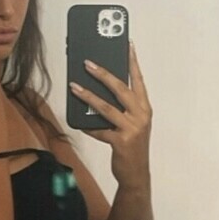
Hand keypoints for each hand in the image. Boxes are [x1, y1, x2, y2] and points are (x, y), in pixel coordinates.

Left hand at [71, 43, 151, 186]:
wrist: (136, 174)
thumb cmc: (132, 146)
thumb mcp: (132, 124)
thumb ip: (122, 109)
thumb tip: (99, 91)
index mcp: (144, 108)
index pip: (138, 80)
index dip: (133, 62)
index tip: (127, 45)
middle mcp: (141, 115)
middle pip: (120, 89)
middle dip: (103, 74)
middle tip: (87, 63)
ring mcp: (132, 129)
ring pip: (107, 107)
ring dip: (88, 96)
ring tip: (74, 86)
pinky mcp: (121, 142)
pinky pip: (100, 130)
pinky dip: (87, 126)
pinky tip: (77, 122)